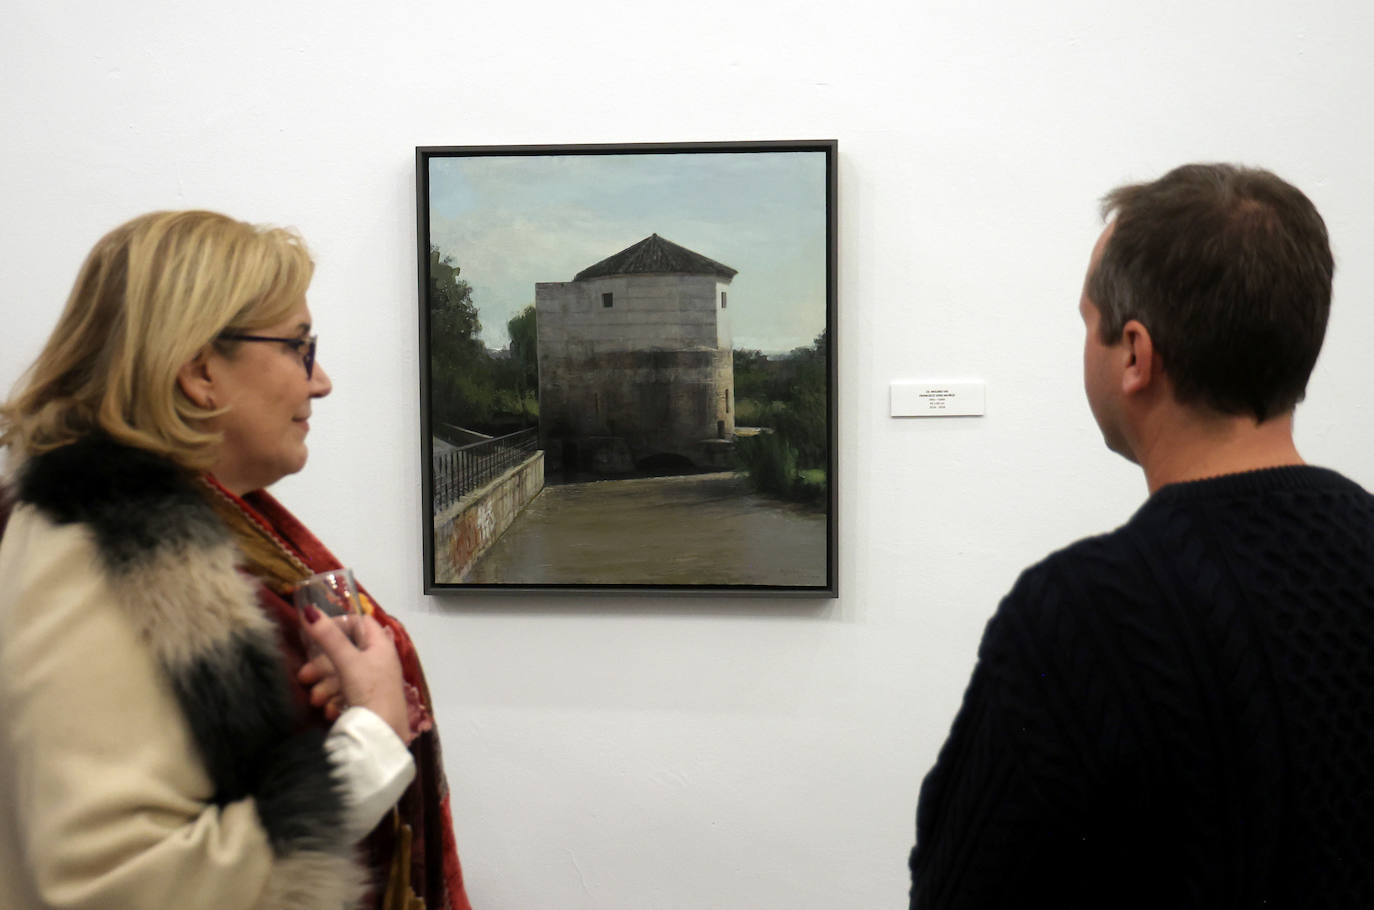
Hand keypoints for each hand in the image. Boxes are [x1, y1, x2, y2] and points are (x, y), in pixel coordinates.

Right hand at [299, 606, 410, 741]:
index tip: (317, 631)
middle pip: (346, 652)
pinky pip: (348, 693)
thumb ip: (328, 638)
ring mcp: (374, 681)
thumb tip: (309, 611)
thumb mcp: (347, 662)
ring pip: (343, 675)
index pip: (360, 622)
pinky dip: (336, 700)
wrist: (383, 734)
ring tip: (316, 700)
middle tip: (304, 676)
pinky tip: (330, 711)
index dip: (339, 623)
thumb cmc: (370, 690)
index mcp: (380, 645)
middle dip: (323, 665)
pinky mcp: (369, 701)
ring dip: (326, 686)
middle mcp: (379, 660)